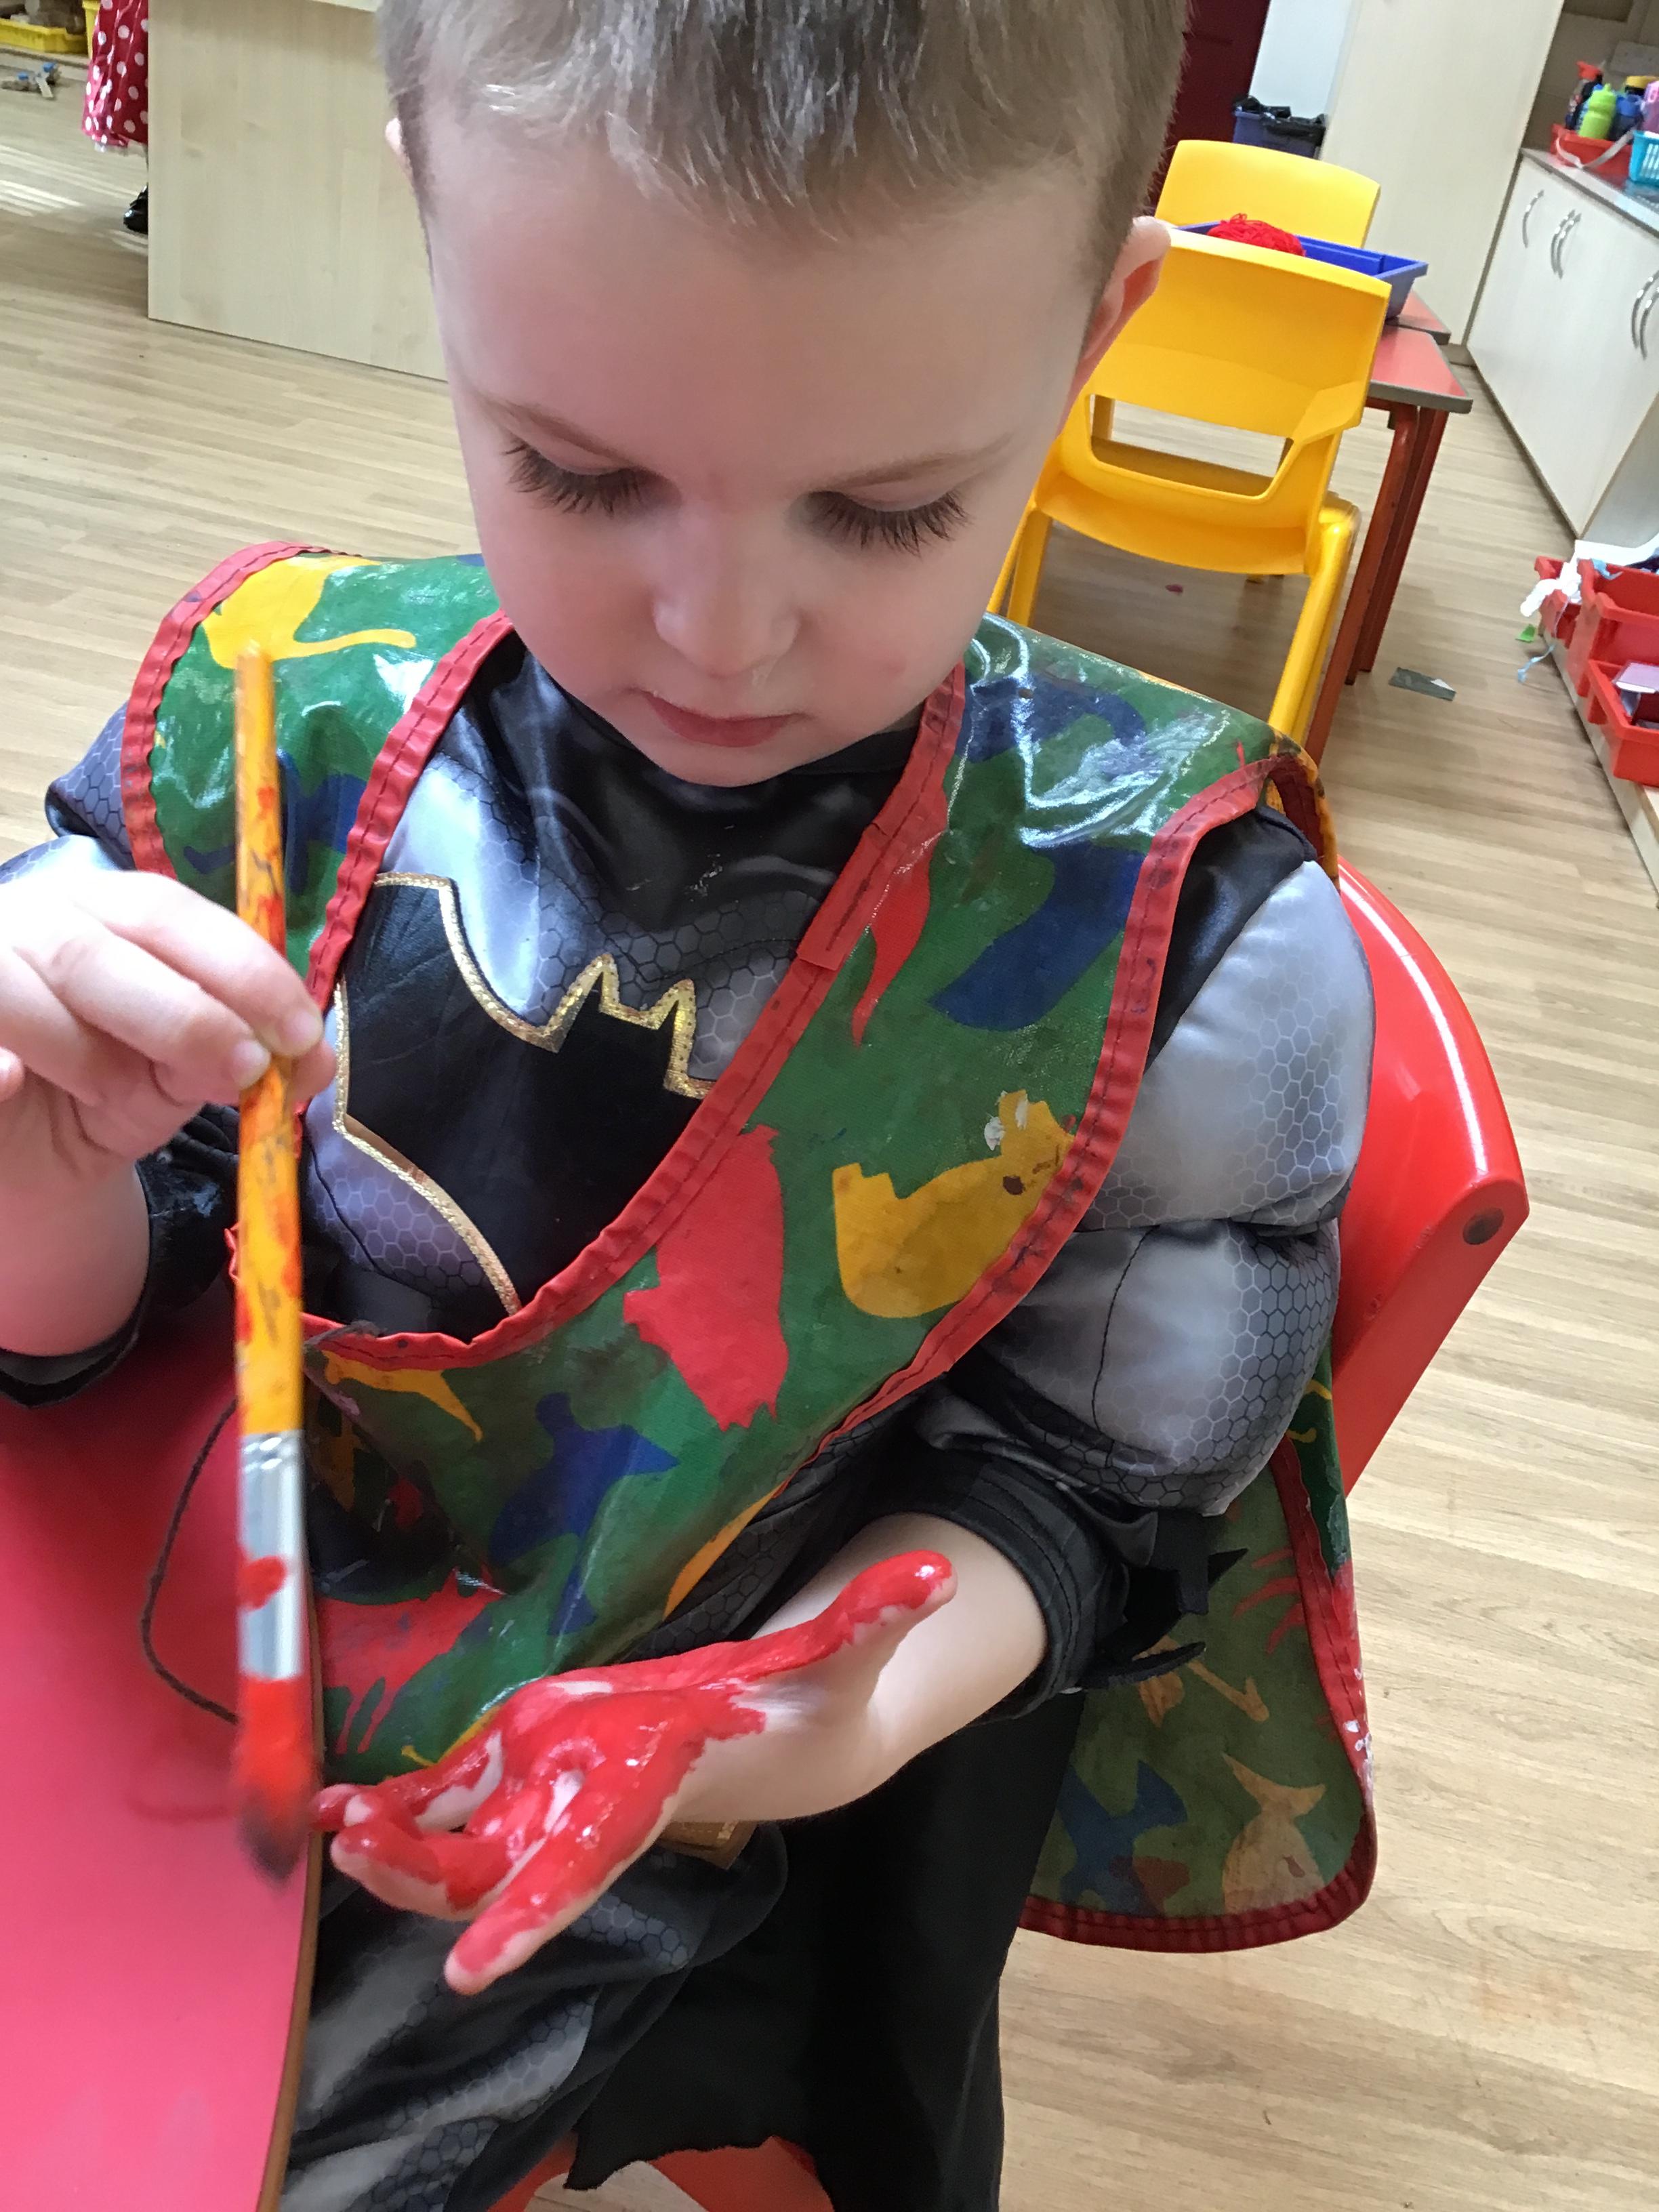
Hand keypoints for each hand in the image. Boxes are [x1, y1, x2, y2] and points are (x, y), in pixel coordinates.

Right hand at [0, 868, 331, 1201]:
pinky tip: (12, 1080)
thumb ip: (244, 1057)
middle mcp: (31, 922)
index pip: (171, 915)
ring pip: (34, 995)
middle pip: (104, 951)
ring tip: (122, 1099)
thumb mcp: (186, 1075)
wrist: (27, 1156)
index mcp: (103, 910)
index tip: (300, 1033)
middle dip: (187, 1016)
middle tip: (245, 1071)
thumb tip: (315, 1058)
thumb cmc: (105, 1091)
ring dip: (95, 1059)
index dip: (241, 970)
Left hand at [313, 1551, 954, 1994]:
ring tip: (332, 1820)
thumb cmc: (807, 1702)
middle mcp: (596, 1810)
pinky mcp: (540, 1771)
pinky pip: (455, 1808)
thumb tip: (940, 1574)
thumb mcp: (842, 1658)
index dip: (535, 1909)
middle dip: (424, 1878)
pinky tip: (340, 1804)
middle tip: (350, 1846)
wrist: (783, 1742)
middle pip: (498, 1869)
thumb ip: (879, 1617)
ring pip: (461, 1850)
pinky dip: (398, 1812)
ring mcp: (561, 1798)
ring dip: (393, 1847)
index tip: (473, 1974)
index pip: (591, 1859)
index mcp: (654, 1789)